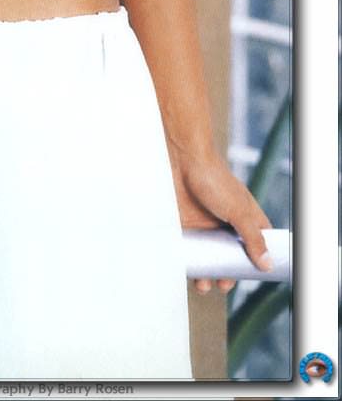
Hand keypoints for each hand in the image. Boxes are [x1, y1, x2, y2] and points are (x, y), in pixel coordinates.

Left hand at [169, 147, 272, 295]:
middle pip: (231, 255)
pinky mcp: (186, 225)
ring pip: (210, 256)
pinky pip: (190, 249)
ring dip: (208, 273)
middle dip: (228, 272)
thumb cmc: (212, 177)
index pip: (257, 242)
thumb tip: (266, 264)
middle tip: (223, 284)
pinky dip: (190, 263)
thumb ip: (252, 237)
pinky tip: (188, 273)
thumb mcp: (238, 210)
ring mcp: (205, 224)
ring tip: (204, 285)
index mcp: (244, 216)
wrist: (180, 159)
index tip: (254, 277)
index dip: (258, 260)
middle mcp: (225, 222)